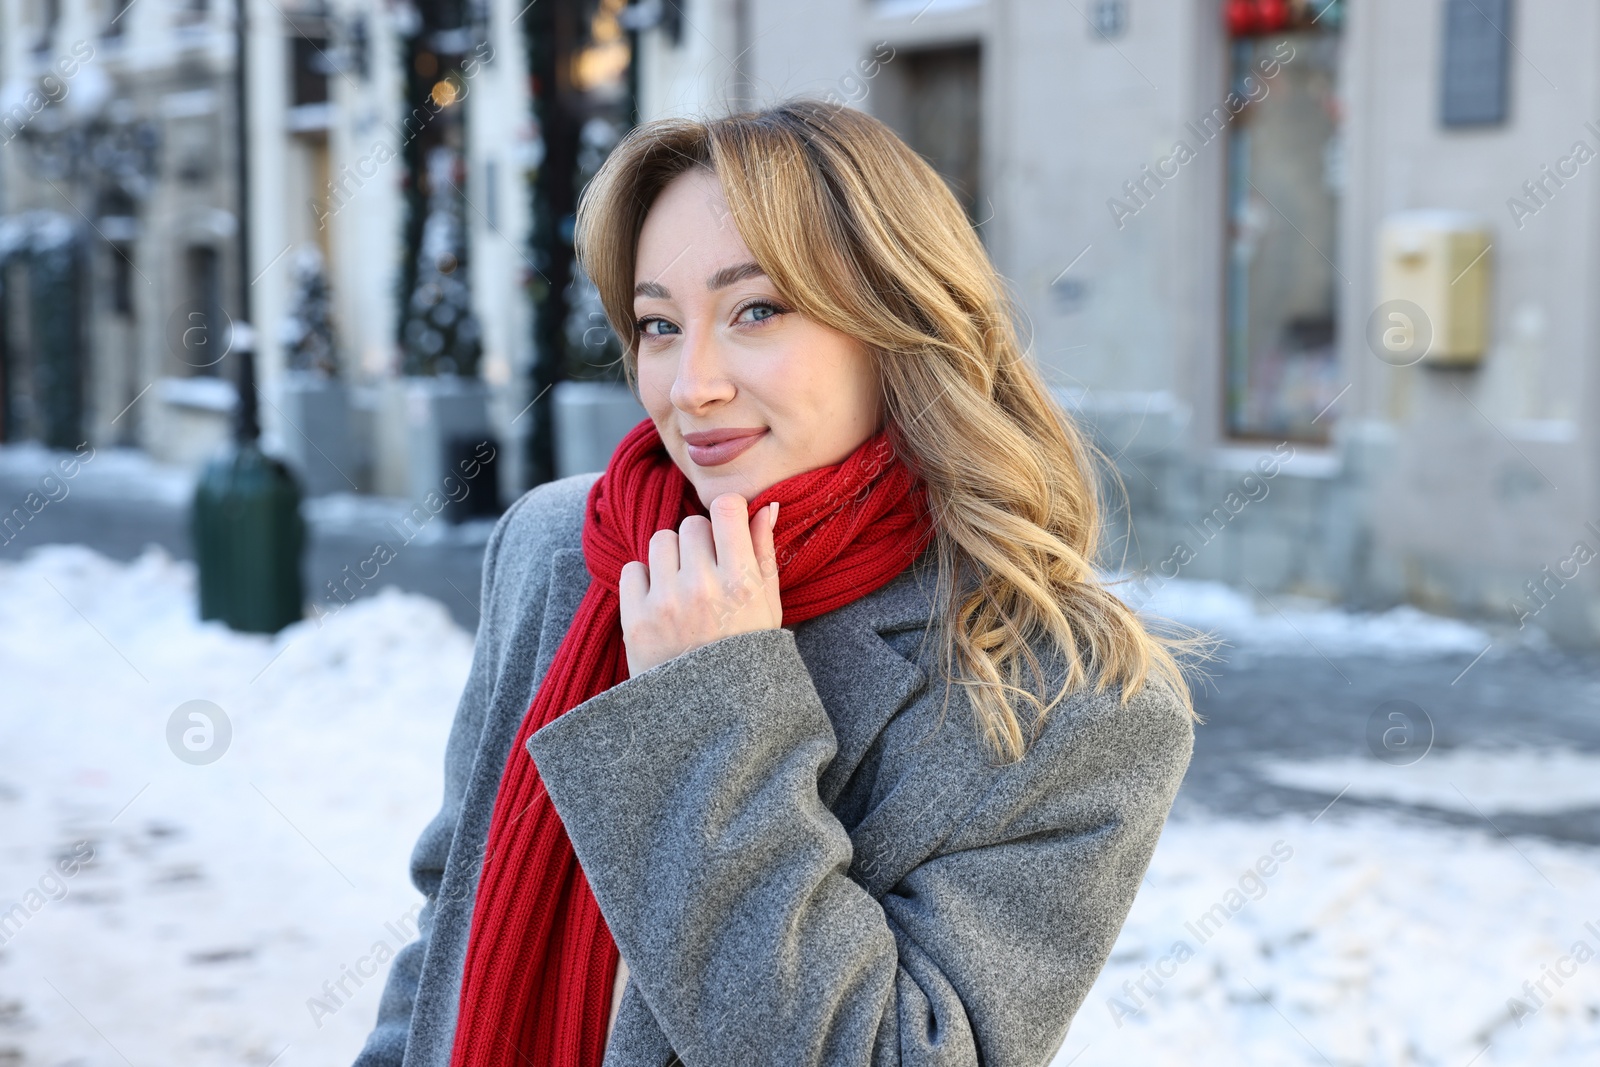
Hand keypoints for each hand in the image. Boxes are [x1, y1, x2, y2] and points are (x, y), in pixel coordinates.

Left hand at [618, 493, 781, 676]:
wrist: (709, 716)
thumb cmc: (746, 657)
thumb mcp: (768, 608)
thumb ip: (764, 553)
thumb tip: (766, 505)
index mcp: (741, 583)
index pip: (727, 508)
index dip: (727, 513)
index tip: (728, 530)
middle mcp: (702, 587)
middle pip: (692, 524)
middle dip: (700, 542)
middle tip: (707, 572)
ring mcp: (665, 603)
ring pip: (661, 541)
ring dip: (672, 558)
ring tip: (683, 587)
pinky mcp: (635, 619)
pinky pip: (632, 569)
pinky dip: (645, 581)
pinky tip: (661, 602)